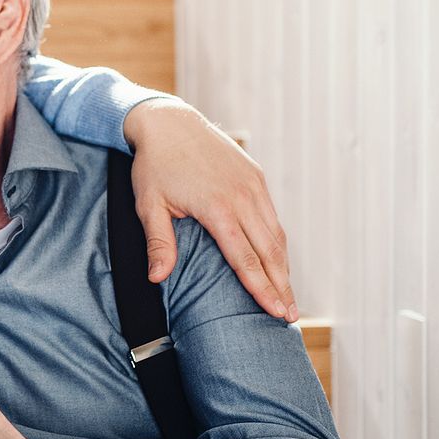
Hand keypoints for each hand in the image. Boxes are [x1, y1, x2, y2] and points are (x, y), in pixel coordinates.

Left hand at [123, 99, 296, 320]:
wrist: (170, 122)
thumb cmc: (155, 166)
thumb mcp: (148, 204)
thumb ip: (158, 242)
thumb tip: (157, 279)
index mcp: (217, 208)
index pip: (246, 259)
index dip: (262, 289)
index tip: (276, 312)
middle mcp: (242, 198)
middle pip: (269, 251)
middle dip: (282, 285)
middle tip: (290, 316)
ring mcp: (253, 186)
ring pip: (276, 234)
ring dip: (284, 266)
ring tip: (288, 294)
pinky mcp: (255, 177)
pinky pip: (272, 216)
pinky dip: (278, 241)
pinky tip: (278, 260)